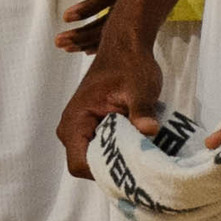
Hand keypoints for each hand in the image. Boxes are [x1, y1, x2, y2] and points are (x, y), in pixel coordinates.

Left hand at [55, 0, 141, 52]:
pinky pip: (123, 15)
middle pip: (118, 13)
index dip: (91, 7)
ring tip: (63, 45)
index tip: (67, 16)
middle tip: (59, 42)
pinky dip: (104, 31)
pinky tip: (85, 46)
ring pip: (120, 19)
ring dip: (93, 37)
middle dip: (89, 32)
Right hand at [56, 16, 161, 180]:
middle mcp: (71, 128)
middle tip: (142, 165)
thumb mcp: (139, 89)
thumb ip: (141, 111)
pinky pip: (101, 150)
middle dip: (114, 169)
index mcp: (76, 120)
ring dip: (118, 161)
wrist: (125, 47)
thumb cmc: (130, 64)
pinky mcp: (90, 129)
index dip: (105, 173)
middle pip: (87, 166)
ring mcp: (79, 129)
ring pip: (95, 160)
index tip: (132, 169)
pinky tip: (140, 147)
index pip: (79, 163)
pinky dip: (120, 152)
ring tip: (143, 155)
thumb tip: (150, 130)